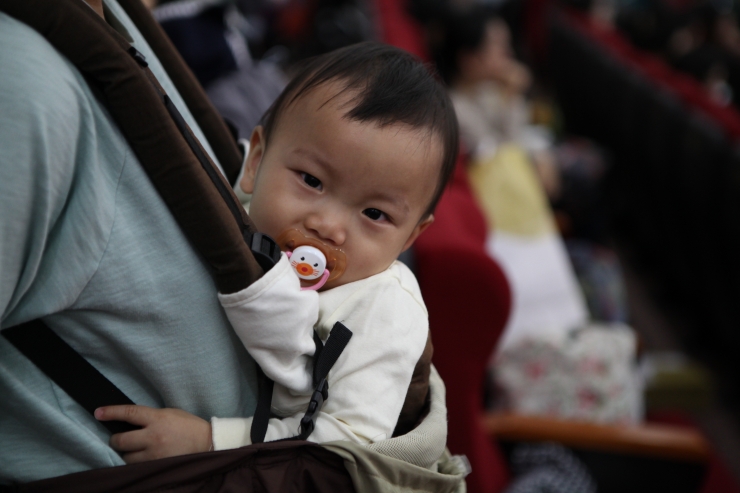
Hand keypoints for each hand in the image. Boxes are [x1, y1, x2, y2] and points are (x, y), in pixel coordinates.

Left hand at [95, 405, 211, 463]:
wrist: (207, 443)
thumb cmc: (189, 426)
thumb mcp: (170, 413)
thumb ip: (151, 417)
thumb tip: (130, 420)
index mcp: (157, 418)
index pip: (129, 413)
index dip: (111, 412)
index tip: (98, 412)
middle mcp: (153, 436)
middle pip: (121, 440)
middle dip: (116, 440)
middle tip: (118, 439)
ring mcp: (154, 453)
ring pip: (126, 457)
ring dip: (126, 454)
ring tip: (134, 451)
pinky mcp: (157, 466)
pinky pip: (137, 467)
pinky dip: (136, 463)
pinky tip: (140, 459)